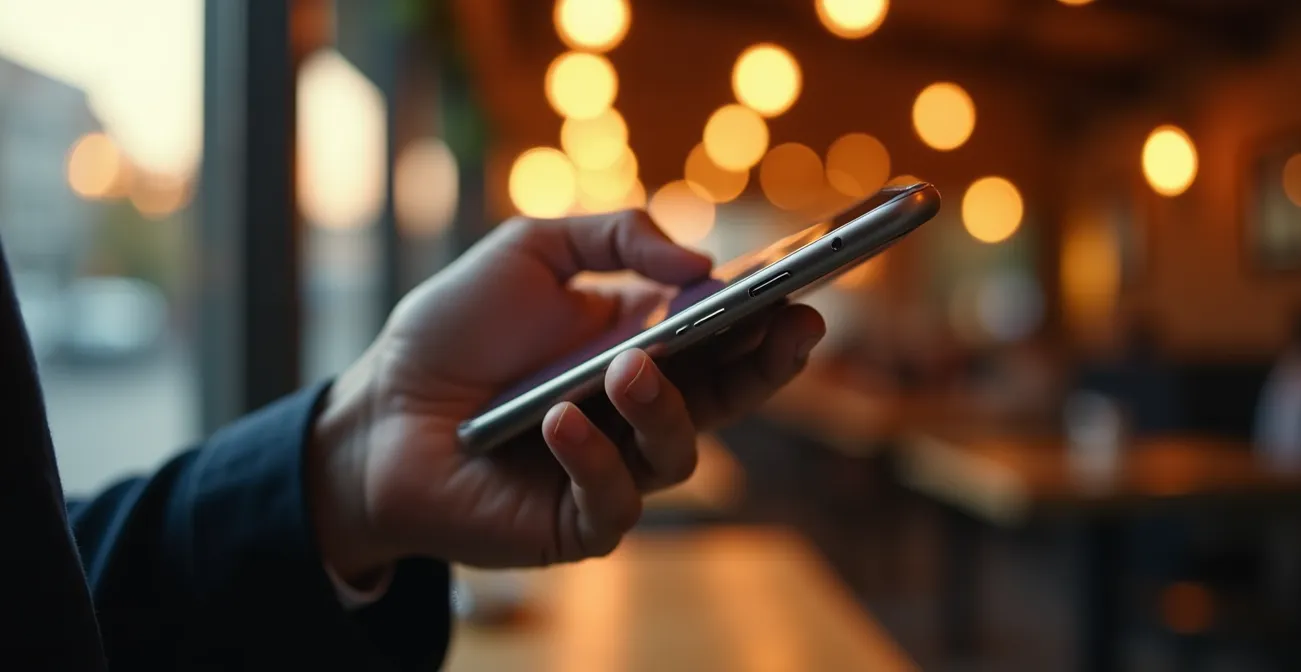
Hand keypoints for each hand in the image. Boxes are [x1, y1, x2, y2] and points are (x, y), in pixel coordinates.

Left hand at [308, 211, 824, 580]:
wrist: (377, 409)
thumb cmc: (453, 330)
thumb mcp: (531, 251)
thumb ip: (615, 236)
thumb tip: (698, 261)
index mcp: (640, 346)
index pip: (723, 339)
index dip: (766, 320)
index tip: (802, 291)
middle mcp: (637, 411)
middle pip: (729, 398)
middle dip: (767, 366)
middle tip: (792, 327)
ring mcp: (612, 468)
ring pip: (678, 452)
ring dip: (662, 408)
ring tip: (627, 369)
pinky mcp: (575, 520)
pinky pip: (614, 501)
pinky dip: (592, 459)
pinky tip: (558, 422)